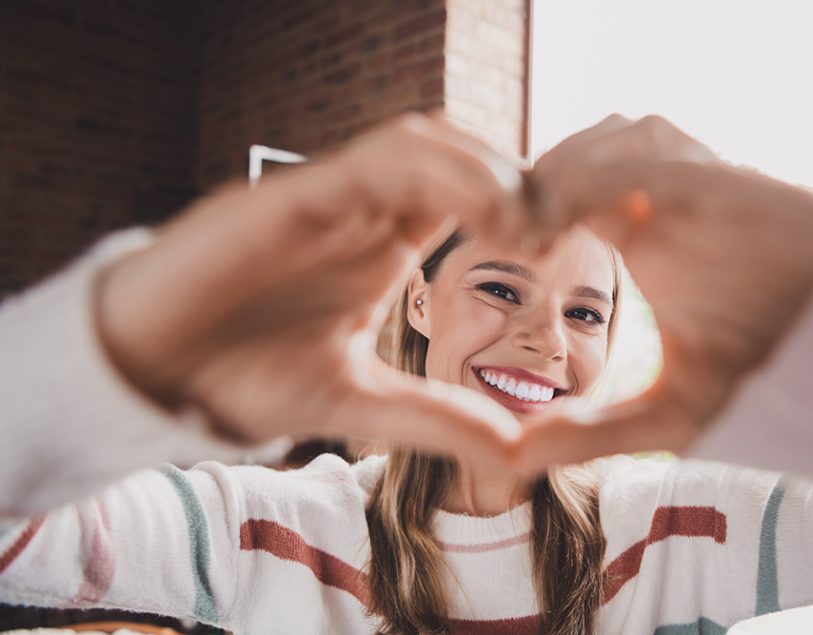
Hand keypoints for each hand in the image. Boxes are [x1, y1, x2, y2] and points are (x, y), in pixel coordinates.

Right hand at [95, 114, 526, 463]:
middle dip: (513, 180)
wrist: (151, 376)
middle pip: (455, 155)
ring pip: (420, 144)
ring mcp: (327, 198)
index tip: (558, 248)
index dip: (520, 209)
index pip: (468, 195)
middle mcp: (362, 212)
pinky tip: (473, 212)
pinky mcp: (290, 196)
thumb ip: (434, 418)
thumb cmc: (241, 379)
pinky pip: (372, 161)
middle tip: (552, 229)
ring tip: (519, 224)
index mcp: (384, 245)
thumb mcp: (357, 403)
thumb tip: (516, 449)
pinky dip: (432, 173)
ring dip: (481, 169)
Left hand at [519, 115, 812, 469]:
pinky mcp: (703, 168)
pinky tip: (561, 225)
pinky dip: (588, 178)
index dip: (508, 221)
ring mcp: (678, 175)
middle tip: (493, 237)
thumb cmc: (757, 364)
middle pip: (557, 163)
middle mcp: (649, 194)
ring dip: (550, 185)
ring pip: (587, 147)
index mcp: (628, 233)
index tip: (486, 256)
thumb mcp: (662, 411)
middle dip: (520, 195)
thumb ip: (589, 432)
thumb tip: (511, 459)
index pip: (547, 199)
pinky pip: (632, 151)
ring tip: (529, 239)